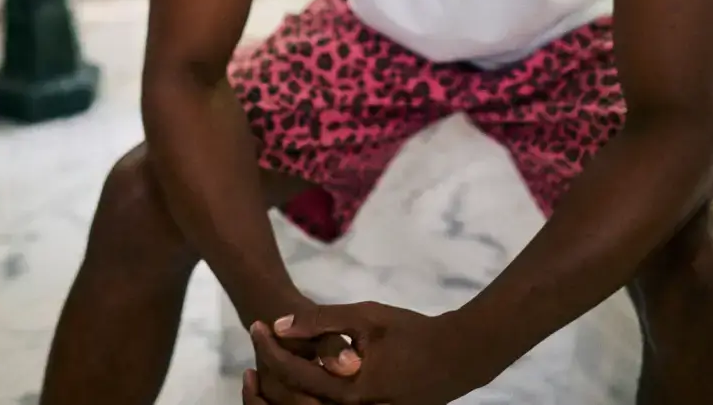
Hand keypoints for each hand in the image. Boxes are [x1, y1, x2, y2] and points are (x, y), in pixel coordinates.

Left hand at [249, 301, 482, 404]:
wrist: (455, 358)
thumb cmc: (412, 333)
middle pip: (292, 402)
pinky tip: (296, 374)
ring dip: (280, 390)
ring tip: (267, 359)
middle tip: (257, 338)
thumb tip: (280, 323)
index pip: (293, 373)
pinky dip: (302, 396)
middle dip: (269, 370)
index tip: (257, 324)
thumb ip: (323, 320)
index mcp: (347, 392)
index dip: (270, 348)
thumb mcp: (368, 316)